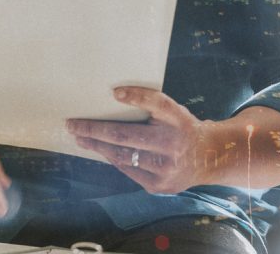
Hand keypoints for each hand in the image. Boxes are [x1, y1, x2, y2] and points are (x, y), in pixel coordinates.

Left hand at [67, 86, 214, 194]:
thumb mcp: (173, 110)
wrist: (207, 158)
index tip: (112, 93)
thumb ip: (149, 100)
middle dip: (94, 130)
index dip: (135, 96)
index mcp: (176, 123)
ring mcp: (164, 171)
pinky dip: (113, 158)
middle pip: (125, 136)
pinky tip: (101, 150)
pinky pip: (127, 170)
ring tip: (80, 138)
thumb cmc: (183, 128)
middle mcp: (171, 148)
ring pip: (122, 157)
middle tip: (72, 125)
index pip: (154, 104)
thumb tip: (115, 94)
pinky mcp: (158, 186)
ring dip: (97, 147)